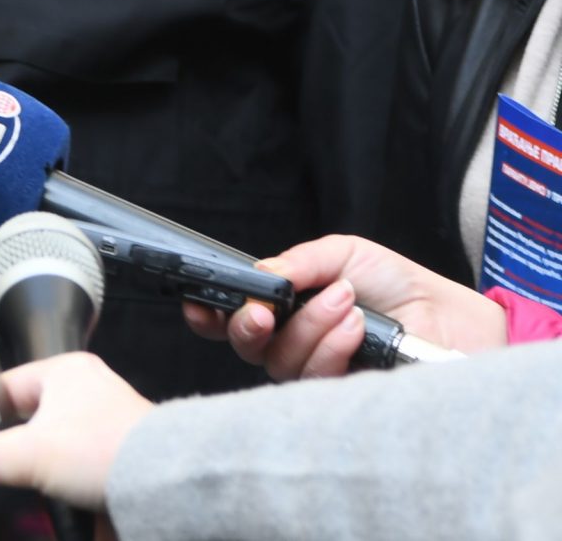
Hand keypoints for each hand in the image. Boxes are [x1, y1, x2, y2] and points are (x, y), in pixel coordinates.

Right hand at [0, 351, 150, 516]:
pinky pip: (78, 477)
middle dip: (7, 455)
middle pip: (24, 426)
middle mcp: (89, 395)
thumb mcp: (22, 455)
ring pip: (52, 454)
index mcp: (65, 371)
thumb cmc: (117, 451)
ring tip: (25, 499)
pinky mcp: (122, 465)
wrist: (178, 490)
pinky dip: (63, 496)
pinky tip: (54, 511)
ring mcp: (108, 430)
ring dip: (36, 478)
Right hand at [181, 233, 507, 379]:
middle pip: (247, 347)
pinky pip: (317, 379)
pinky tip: (357, 325)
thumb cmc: (398, 285)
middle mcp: (292, 345)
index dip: (207, 316)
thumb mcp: (343, 254)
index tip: (201, 307)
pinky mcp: (344, 396)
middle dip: (247, 326)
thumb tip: (261, 274)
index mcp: (284, 310)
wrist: (450, 316)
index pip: (230, 321)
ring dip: (310, 327)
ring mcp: (318, 373)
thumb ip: (298, 261)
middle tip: (264, 309)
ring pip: (282, 362)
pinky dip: (333, 345)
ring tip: (346, 300)